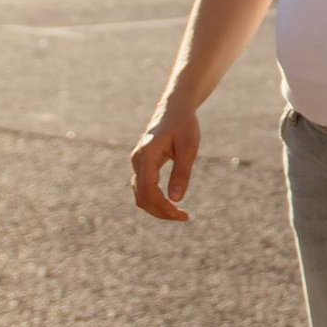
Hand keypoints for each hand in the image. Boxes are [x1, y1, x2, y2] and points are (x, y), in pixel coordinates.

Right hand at [130, 106, 199, 221]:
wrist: (174, 109)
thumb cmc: (184, 125)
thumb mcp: (189, 147)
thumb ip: (182, 173)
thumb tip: (176, 199)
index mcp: (147, 155)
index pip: (149, 190)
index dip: (163, 207)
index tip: (182, 214)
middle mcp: (137, 160)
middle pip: (142, 197)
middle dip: (161, 211)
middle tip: (184, 217)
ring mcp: (137, 163)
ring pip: (140, 195)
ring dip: (157, 208)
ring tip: (179, 214)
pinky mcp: (142, 165)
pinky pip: (143, 189)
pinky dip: (155, 200)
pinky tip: (171, 204)